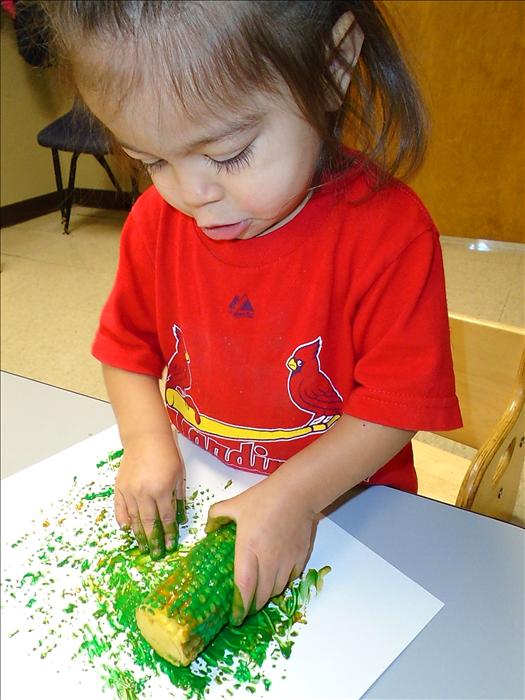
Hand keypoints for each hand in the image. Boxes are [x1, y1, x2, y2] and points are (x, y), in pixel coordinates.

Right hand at [114, 432, 185, 558]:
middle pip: (149, 523)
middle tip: (156, 554)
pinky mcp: (120, 487)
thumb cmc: (166, 453)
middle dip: (153, 540)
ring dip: (138, 535)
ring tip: (142, 547)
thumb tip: (180, 518)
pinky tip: (126, 529)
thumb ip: (178, 497)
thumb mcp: (179, 475)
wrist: (146, 438)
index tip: (170, 545)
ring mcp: (130, 491)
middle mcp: (144, 493)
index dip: (168, 534)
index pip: (165, 518)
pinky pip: (120, 508)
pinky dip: (122, 519)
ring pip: (134, 519)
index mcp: (161, 489)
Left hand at [206, 476, 316, 623]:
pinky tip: (275, 579)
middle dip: (252, 606)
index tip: (234, 617)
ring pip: (276, 590)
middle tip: (244, 607)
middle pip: (261, 595)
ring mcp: (286, 561)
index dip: (239, 606)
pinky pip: (290, 580)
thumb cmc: (265, 499)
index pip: (244, 586)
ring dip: (266, 595)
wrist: (297, 493)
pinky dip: (281, 584)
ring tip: (258, 594)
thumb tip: (207, 529)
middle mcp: (268, 560)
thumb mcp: (235, 504)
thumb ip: (216, 515)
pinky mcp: (299, 558)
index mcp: (249, 548)